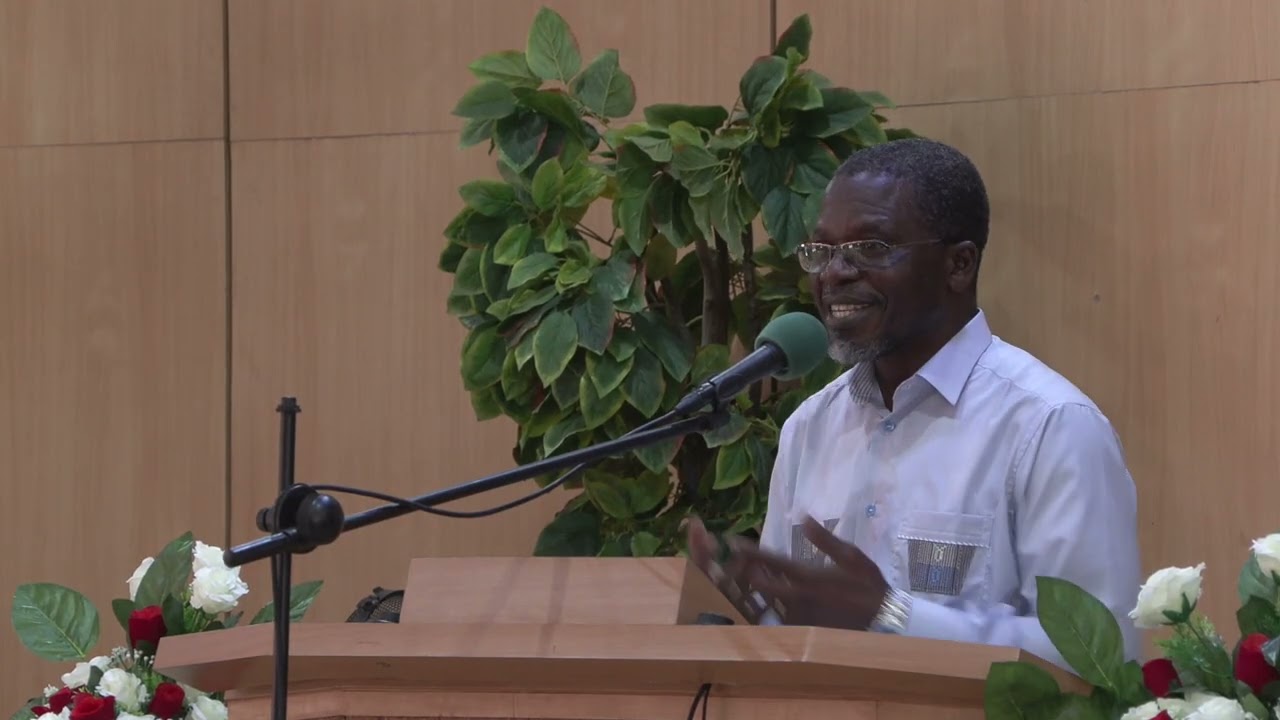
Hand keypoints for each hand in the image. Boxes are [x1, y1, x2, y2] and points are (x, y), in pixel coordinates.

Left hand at [689, 516, 890, 630]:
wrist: (884, 621)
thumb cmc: (868, 585)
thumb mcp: (851, 556)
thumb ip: (825, 539)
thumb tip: (804, 518)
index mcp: (808, 576)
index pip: (771, 561)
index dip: (750, 551)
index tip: (732, 542)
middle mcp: (799, 597)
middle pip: (761, 582)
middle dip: (744, 570)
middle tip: (731, 561)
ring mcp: (799, 616)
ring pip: (767, 601)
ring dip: (752, 588)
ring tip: (739, 578)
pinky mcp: (803, 631)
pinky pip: (779, 617)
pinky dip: (767, 606)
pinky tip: (759, 600)